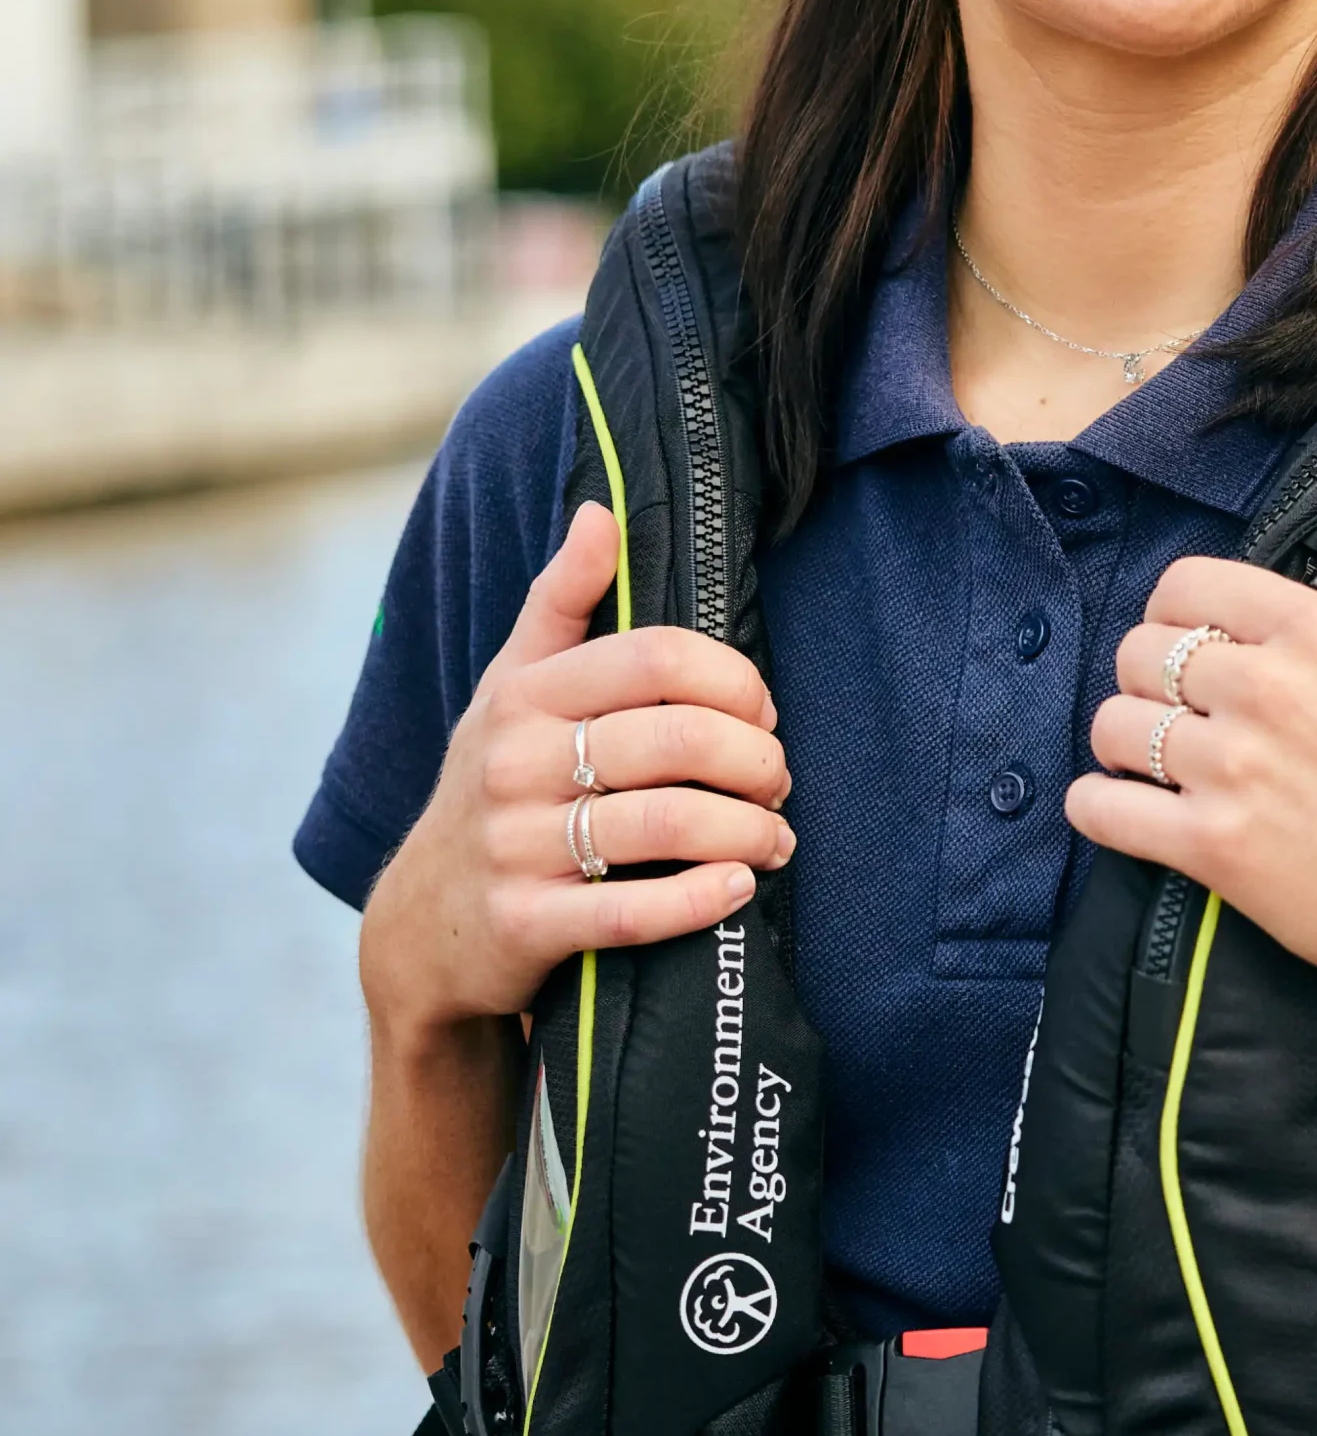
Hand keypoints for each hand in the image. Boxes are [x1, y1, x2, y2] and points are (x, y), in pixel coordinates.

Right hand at [359, 504, 791, 1044]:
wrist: (420, 923)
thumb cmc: (494, 783)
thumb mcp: (512, 685)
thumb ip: (562, 599)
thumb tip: (601, 510)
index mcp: (526, 693)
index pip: (656, 657)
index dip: (733, 680)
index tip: (764, 711)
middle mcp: (516, 761)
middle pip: (676, 739)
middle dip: (754, 759)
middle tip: (778, 780)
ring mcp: (517, 846)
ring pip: (666, 823)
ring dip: (747, 830)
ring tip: (775, 836)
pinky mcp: (525, 925)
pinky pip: (631, 912)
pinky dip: (701, 900)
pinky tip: (738, 889)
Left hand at [1066, 472, 1316, 1109]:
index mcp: (1316, 635)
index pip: (1187, 584)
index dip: (1178, 608)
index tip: (1192, 637)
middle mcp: (1265, 692)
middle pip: (1139, 651)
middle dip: (1148, 673)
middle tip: (1176, 703)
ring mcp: (1232, 771)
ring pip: (1114, 723)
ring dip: (1122, 737)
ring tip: (1152, 754)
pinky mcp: (1211, 848)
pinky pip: (1102, 807)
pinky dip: (1097, 803)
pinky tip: (1121, 803)